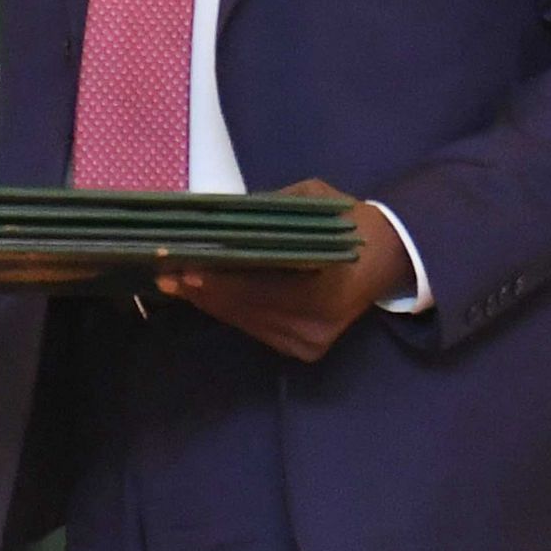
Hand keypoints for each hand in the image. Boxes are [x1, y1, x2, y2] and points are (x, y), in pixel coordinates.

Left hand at [155, 181, 412, 363]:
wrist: (385, 258)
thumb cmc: (345, 222)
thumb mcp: (313, 199)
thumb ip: (270, 210)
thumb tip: (217, 218)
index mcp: (328, 288)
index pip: (260, 288)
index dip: (218, 280)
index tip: (183, 267)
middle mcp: (318, 325)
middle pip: (246, 309)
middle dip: (203, 290)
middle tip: (165, 271)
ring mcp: (309, 344)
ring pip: (245, 322)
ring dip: (209, 301)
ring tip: (175, 279)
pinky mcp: (303, 351)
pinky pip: (254, 328)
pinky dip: (229, 309)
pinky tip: (205, 292)